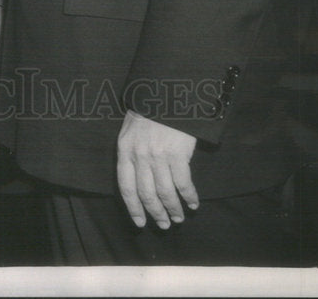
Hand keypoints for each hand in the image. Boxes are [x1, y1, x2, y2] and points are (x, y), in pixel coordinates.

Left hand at [117, 111, 197, 228]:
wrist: (164, 92)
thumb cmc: (147, 110)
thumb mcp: (130, 130)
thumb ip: (131, 153)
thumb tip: (137, 180)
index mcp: (125, 150)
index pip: (126, 187)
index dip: (133, 208)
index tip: (140, 223)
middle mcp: (139, 156)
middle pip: (147, 194)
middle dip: (155, 213)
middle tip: (164, 225)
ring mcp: (158, 155)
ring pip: (165, 193)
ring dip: (173, 209)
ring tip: (178, 218)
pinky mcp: (177, 153)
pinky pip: (183, 183)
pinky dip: (189, 197)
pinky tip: (193, 204)